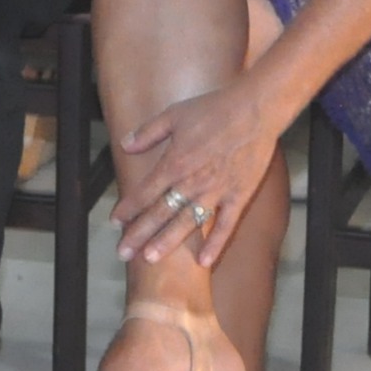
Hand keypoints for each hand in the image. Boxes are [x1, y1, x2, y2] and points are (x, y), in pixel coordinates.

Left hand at [113, 83, 285, 266]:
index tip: (115, 222)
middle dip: (139, 234)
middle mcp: (191, 182)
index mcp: (174, 162)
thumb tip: (125, 145)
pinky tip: (204, 262)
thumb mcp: (174, 114)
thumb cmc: (214, 109)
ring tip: (150, 258)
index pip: (144, 192)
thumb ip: (148, 132)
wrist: (255, 110)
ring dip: (167, 242)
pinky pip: (225, 225)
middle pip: (160, 213)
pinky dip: (215, 244)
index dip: (128, 208)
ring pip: (186, 223)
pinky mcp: (238, 196)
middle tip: (123, 252)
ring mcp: (216, 192)